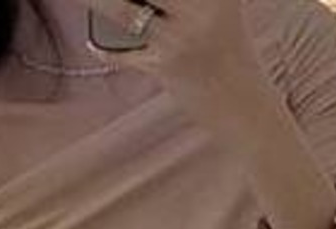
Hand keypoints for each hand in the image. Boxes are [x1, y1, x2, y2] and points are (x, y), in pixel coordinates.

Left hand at [83, 0, 266, 126]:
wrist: (246, 110)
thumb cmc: (229, 60)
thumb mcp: (220, 12)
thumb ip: (187, 4)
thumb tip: (141, 4)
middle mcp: (201, 5)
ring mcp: (183, 36)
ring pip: (122, 9)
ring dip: (97, 2)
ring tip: (89, 0)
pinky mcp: (167, 66)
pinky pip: (123, 53)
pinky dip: (105, 49)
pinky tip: (95, 44)